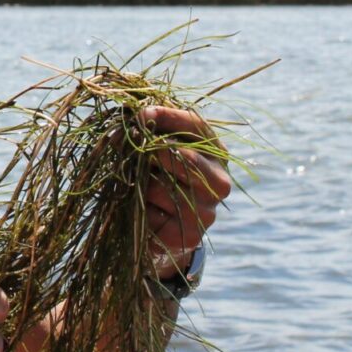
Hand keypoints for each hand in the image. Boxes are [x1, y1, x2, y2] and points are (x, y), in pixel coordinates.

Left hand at [138, 105, 230, 275]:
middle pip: (185, 159)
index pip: (196, 127)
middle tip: (131, 149)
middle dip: (153, 152)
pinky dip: (137, 209)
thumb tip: (139, 117)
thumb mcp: (163, 146)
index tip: (141, 115)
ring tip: (132, 182)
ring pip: (161, 189)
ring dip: (139, 183)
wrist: (166, 223)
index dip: (168, 117)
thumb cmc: (160, 173)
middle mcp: (220, 183)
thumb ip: (155, 128)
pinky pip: (153, 216)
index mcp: (216, 153)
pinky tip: (137, 207)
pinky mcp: (190, 236)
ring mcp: (207, 212)